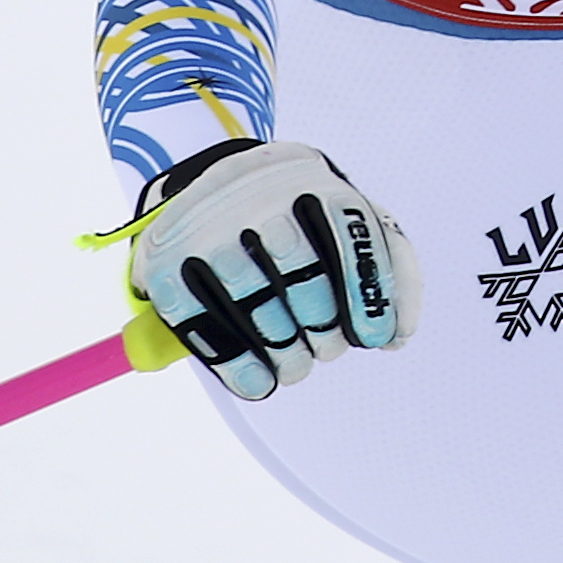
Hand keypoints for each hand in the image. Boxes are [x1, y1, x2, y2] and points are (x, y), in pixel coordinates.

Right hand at [126, 140, 421, 399]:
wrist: (213, 187)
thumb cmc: (300, 216)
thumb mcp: (349, 220)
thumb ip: (389, 268)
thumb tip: (396, 337)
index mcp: (311, 180)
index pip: (348, 234)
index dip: (367, 293)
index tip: (376, 337)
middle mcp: (257, 196)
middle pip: (300, 269)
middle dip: (323, 325)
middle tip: (328, 349)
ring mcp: (207, 228)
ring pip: (252, 299)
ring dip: (283, 350)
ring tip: (296, 367)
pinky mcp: (166, 264)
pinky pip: (202, 322)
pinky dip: (236, 362)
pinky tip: (259, 382)